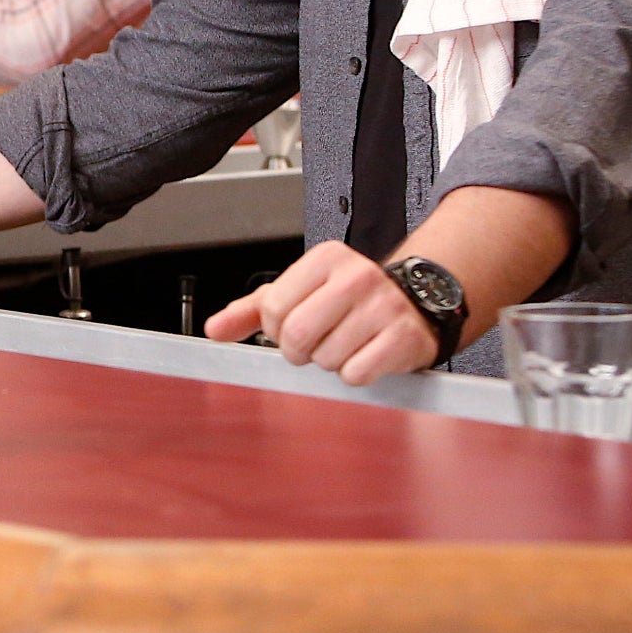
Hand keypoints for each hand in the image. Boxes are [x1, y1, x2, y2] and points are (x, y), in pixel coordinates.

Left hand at [205, 240, 437, 385]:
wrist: (416, 304)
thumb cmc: (351, 300)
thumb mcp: (302, 292)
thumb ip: (254, 309)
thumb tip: (214, 329)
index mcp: (326, 259)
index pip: (273, 308)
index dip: (277, 329)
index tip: (294, 325)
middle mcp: (356, 276)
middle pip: (296, 335)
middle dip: (299, 350)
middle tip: (316, 342)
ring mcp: (382, 306)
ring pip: (326, 359)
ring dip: (330, 361)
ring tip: (347, 343)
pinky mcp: (401, 336)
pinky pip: (356, 373)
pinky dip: (356, 373)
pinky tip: (366, 354)